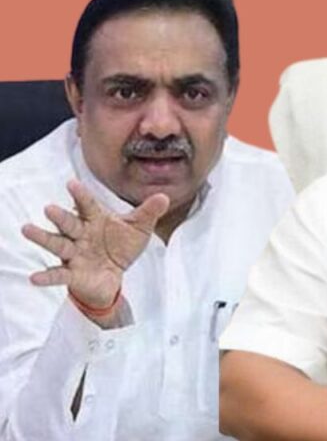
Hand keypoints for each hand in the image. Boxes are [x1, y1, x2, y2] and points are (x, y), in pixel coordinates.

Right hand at [21, 179, 168, 316]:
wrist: (113, 276)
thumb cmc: (121, 246)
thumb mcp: (138, 229)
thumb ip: (149, 212)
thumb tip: (164, 196)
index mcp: (95, 220)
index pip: (87, 205)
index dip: (80, 195)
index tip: (72, 184)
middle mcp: (80, 234)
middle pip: (68, 223)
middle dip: (60, 217)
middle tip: (49, 208)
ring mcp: (73, 254)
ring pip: (57, 244)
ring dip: (43, 238)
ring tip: (27, 229)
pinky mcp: (71, 274)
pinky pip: (57, 274)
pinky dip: (46, 276)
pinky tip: (34, 278)